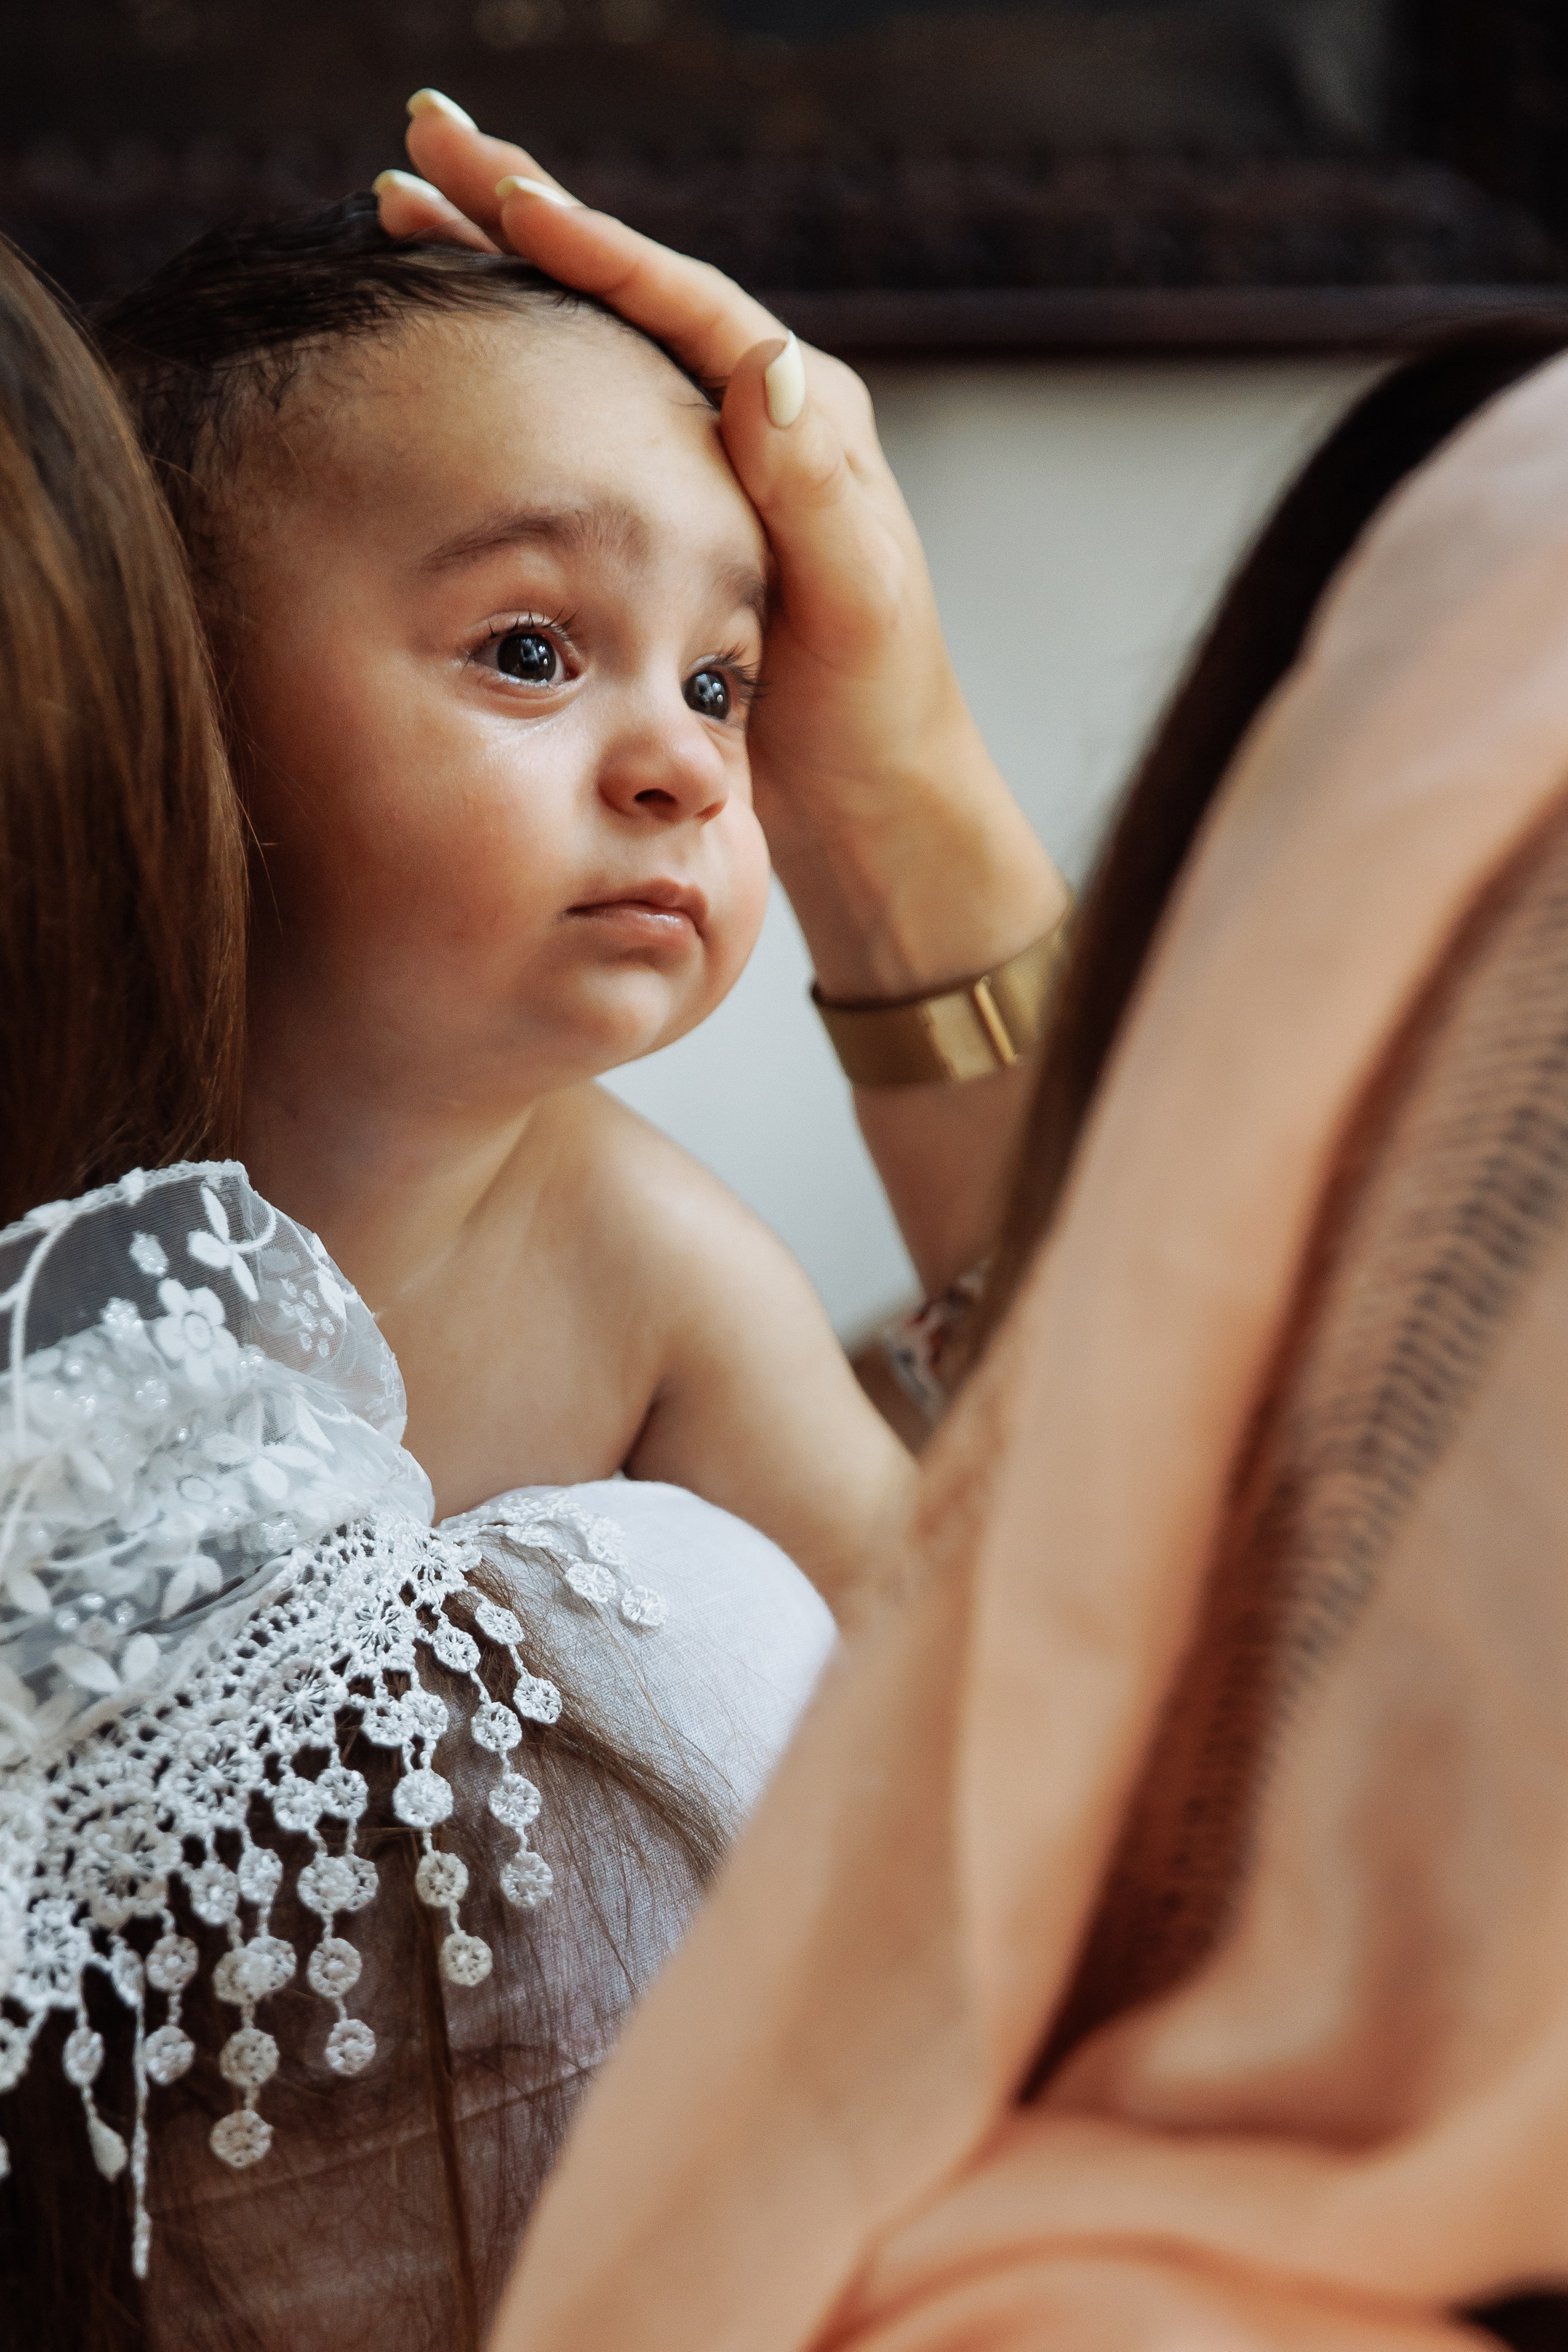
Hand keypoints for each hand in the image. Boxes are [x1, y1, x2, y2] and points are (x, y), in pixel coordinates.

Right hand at [376, 94, 1062, 1001]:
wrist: (875, 803)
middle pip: (624, 293)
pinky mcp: (670, 525)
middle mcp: (757, 421)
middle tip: (418, 144)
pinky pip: (581, 419)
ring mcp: (709, 469)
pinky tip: (454, 350)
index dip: (584, 240)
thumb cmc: (879, 711)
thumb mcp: (856, 602)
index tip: (497, 187)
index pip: (678, 299)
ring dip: (503, 278)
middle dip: (519, 217)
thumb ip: (816, 489)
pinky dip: (516, 370)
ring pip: (591, 343)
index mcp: (804, 415)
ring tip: (406, 214)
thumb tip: (771, 367)